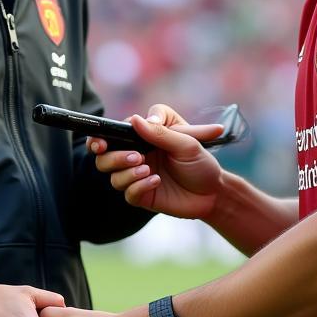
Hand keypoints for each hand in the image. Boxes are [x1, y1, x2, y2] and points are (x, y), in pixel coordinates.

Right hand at [90, 104, 223, 219]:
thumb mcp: (188, 143)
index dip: (102, 136)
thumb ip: (161, 132)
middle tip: (137, 158)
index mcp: (145, 137)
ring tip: (148, 170)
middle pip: (104, 156)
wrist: (214, 193)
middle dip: (114, 157)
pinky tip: (156, 181)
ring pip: (113, 176)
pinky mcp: (141, 195)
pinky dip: (137, 187)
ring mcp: (137, 176)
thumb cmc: (201, 162)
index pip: (115, 133)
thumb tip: (135, 120)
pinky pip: (127, 193)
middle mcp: (136, 155)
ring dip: (127, 173)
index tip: (102, 142)